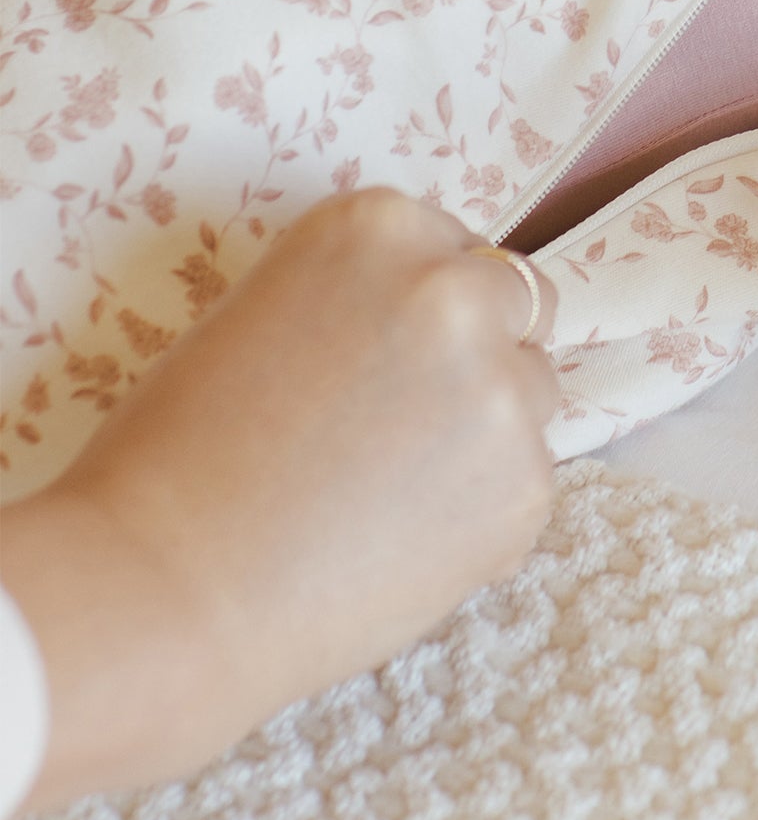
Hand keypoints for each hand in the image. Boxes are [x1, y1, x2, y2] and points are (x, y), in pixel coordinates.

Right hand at [3, 190, 558, 809]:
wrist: (161, 593)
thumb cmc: (176, 459)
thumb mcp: (266, 318)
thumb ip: (362, 302)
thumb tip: (421, 333)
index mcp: (380, 225)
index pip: (458, 248)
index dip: (432, 310)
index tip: (399, 358)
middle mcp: (456, 287)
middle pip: (520, 305)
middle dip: (484, 354)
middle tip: (412, 427)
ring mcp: (502, 384)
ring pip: (533, 396)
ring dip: (489, 435)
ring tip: (390, 500)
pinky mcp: (527, 484)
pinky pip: (524, 488)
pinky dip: (482, 520)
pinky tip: (398, 553)